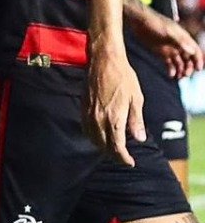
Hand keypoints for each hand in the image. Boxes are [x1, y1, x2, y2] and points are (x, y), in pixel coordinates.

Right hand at [84, 45, 145, 165]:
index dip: (123, 158)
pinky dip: (93, 136)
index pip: (117, 147)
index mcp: (114, 118)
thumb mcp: (136, 98)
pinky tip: (100, 134)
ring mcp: (89, 112)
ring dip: (102, 146)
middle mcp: (99, 118)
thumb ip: (136, 120)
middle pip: (103, 145)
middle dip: (114, 154)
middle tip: (123, 157)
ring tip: (113, 148)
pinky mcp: (83, 106)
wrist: (103, 60)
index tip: (130, 162)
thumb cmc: (123, 77)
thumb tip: (139, 139)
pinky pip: (86, 128)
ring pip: (92, 138)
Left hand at [132, 13, 204, 79]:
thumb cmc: (154, 23)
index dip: (198, 60)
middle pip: (189, 59)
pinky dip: (171, 70)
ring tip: (179, 77)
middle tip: (185, 75)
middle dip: (189, 68)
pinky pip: (169, 64)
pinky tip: (171, 75)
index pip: (195, 51)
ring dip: (181, 70)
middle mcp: (178, 45)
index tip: (198, 69)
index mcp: (183, 38)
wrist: (137, 21)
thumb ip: (180, 41)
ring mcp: (170, 49)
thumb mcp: (167, 32)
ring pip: (180, 63)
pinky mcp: (161, 53)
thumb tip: (192, 51)